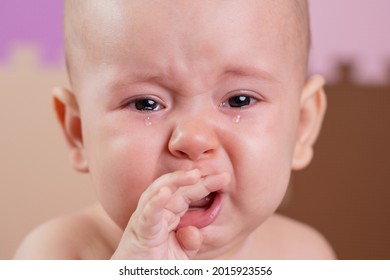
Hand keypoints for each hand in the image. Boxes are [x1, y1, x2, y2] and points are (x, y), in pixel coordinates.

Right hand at [111, 169, 229, 258]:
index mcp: (168, 214)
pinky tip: (165, 192)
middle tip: (221, 175)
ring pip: (158, 192)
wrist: (135, 278)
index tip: (225, 179)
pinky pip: (147, 214)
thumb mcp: (180, 254)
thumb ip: (191, 242)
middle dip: (197, 179)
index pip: (188, 194)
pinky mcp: (139, 230)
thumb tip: (195, 231)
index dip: (206, 185)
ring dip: (175, 181)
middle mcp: (156, 211)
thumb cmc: (155, 264)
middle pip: (176, 188)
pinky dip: (155, 203)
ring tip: (194, 174)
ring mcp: (145, 218)